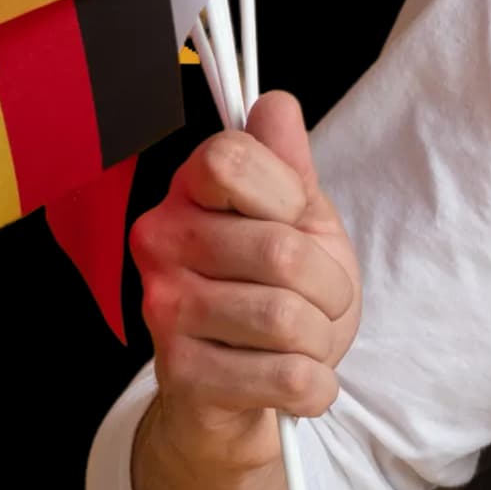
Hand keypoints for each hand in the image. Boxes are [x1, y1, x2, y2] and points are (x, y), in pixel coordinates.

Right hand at [132, 91, 360, 464]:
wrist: (248, 385)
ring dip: (323, 338)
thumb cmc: (277, 291)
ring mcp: (164, 309)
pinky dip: (316, 385)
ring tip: (305, 341)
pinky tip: (299, 379)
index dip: (287, 196)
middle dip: (330, 286)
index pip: (230, 158)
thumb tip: (274, 104)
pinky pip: (286, 377)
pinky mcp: (180, 373)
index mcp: (188, 194)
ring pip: (286, 318)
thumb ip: (287, 164)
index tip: (293, 222)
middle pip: (281, 251)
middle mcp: (160, 243)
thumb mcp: (297, 220)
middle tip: (320, 300)